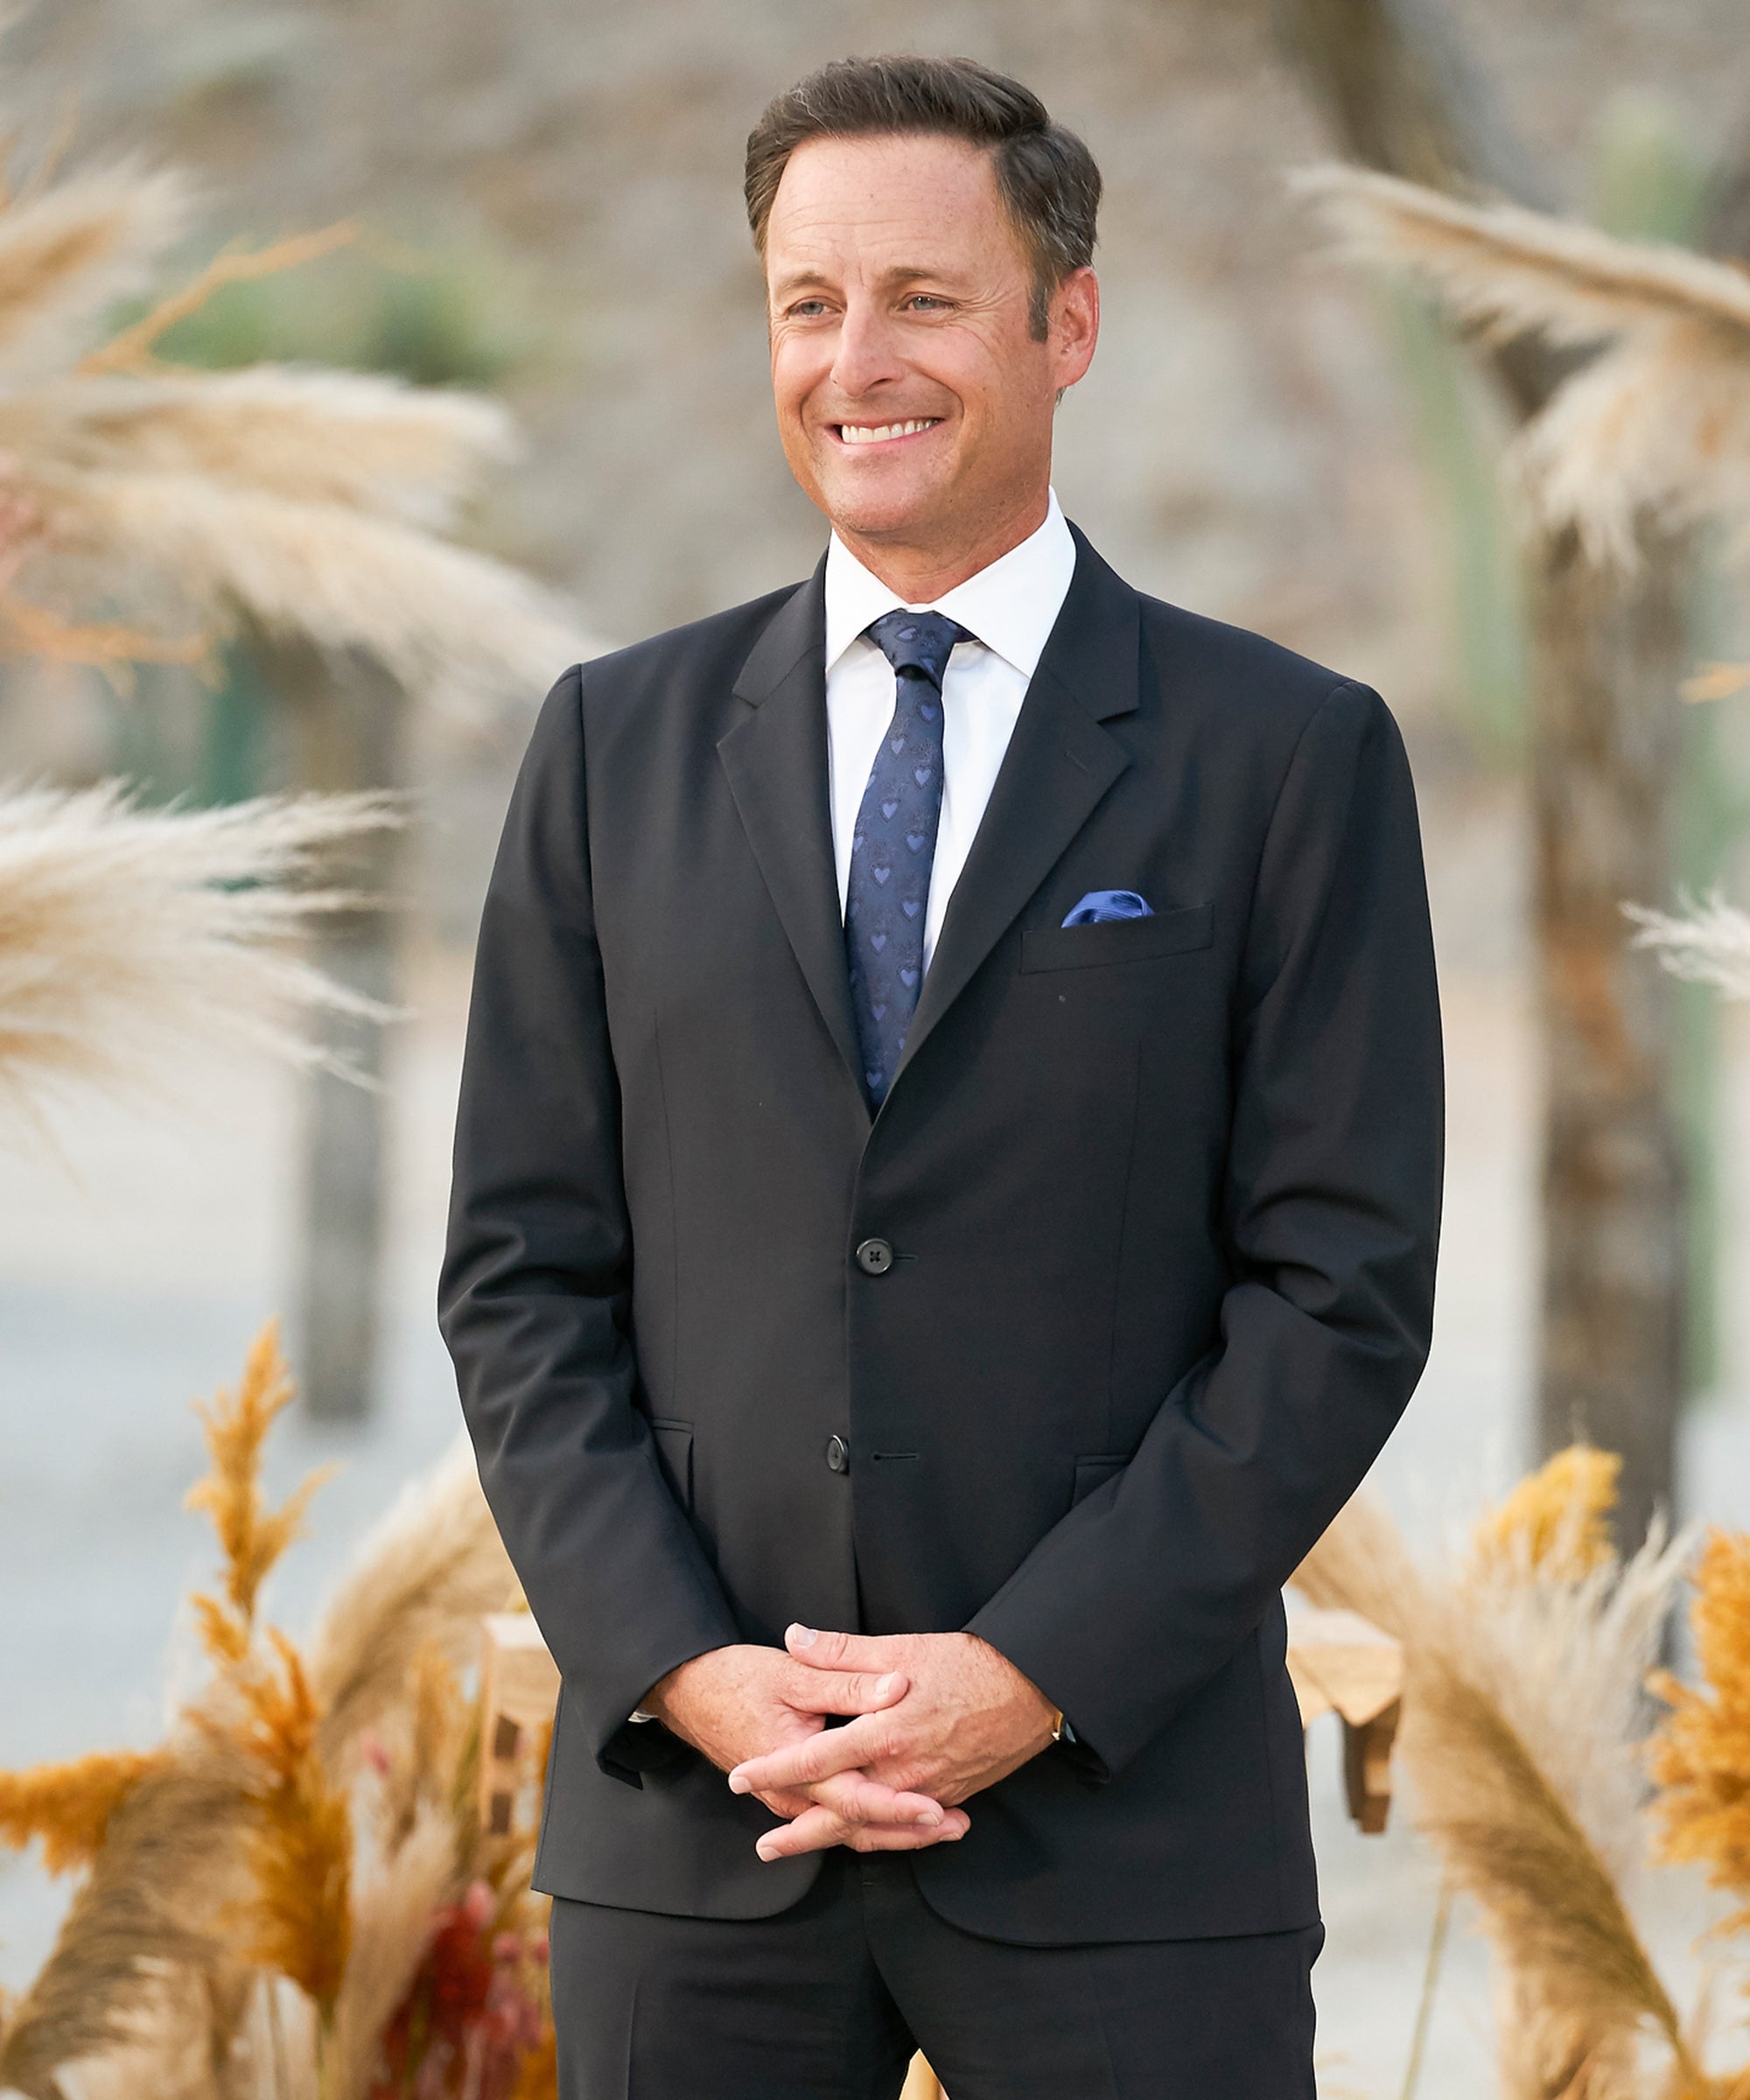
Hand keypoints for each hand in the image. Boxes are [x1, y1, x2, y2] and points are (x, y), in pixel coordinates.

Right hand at [643, 1644, 970, 1856]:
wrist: (687, 1691)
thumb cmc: (736, 1678)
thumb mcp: (794, 1674)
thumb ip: (848, 1680)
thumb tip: (898, 1684)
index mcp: (795, 1767)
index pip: (855, 1797)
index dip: (899, 1805)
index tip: (937, 1808)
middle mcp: (793, 1796)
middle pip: (859, 1826)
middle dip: (911, 1830)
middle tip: (959, 1825)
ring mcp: (790, 1800)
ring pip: (849, 1829)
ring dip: (898, 1831)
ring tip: (947, 1826)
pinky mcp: (792, 1795)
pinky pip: (836, 1819)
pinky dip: (873, 1821)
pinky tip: (905, 1817)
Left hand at [725, 1626, 1056, 1859]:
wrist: (1035, 1690)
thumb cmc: (970, 1663)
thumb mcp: (904, 1648)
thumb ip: (845, 1651)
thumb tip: (796, 1638)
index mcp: (885, 1733)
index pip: (816, 1759)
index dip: (775, 1770)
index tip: (741, 1776)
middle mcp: (904, 1772)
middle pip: (840, 1814)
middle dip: (799, 1834)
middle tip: (763, 1848)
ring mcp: (928, 1792)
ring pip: (873, 1828)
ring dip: (835, 1840)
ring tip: (804, 1846)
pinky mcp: (949, 1798)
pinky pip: (905, 1828)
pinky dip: (879, 1837)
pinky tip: (864, 1837)